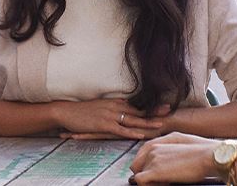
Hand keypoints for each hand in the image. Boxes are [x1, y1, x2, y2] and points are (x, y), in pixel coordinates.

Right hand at [50, 99, 166, 139]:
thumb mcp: (100, 105)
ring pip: (133, 120)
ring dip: (147, 122)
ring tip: (160, 124)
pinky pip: (121, 129)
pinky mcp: (104, 125)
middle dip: (155, 111)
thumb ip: (114, 105)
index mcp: (115, 102)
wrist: (66, 111)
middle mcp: (115, 107)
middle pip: (139, 110)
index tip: (165, 105)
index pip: (137, 104)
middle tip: (170, 111)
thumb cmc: (82, 110)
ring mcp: (110, 116)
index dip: (152, 106)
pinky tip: (141, 134)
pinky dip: (132, 132)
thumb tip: (124, 105)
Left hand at [128, 139, 219, 184]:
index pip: (141, 159)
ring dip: (150, 181)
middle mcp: (152, 150)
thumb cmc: (201, 155)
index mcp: (157, 144)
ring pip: (138, 174)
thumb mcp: (180, 150)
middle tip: (164, 181)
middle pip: (137, 167)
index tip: (161, 176)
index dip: (147, 169)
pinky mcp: (154, 170)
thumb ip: (166, 156)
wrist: (209, 156)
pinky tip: (165, 185)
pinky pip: (140, 181)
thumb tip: (164, 169)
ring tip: (166, 182)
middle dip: (146, 175)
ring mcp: (152, 159)